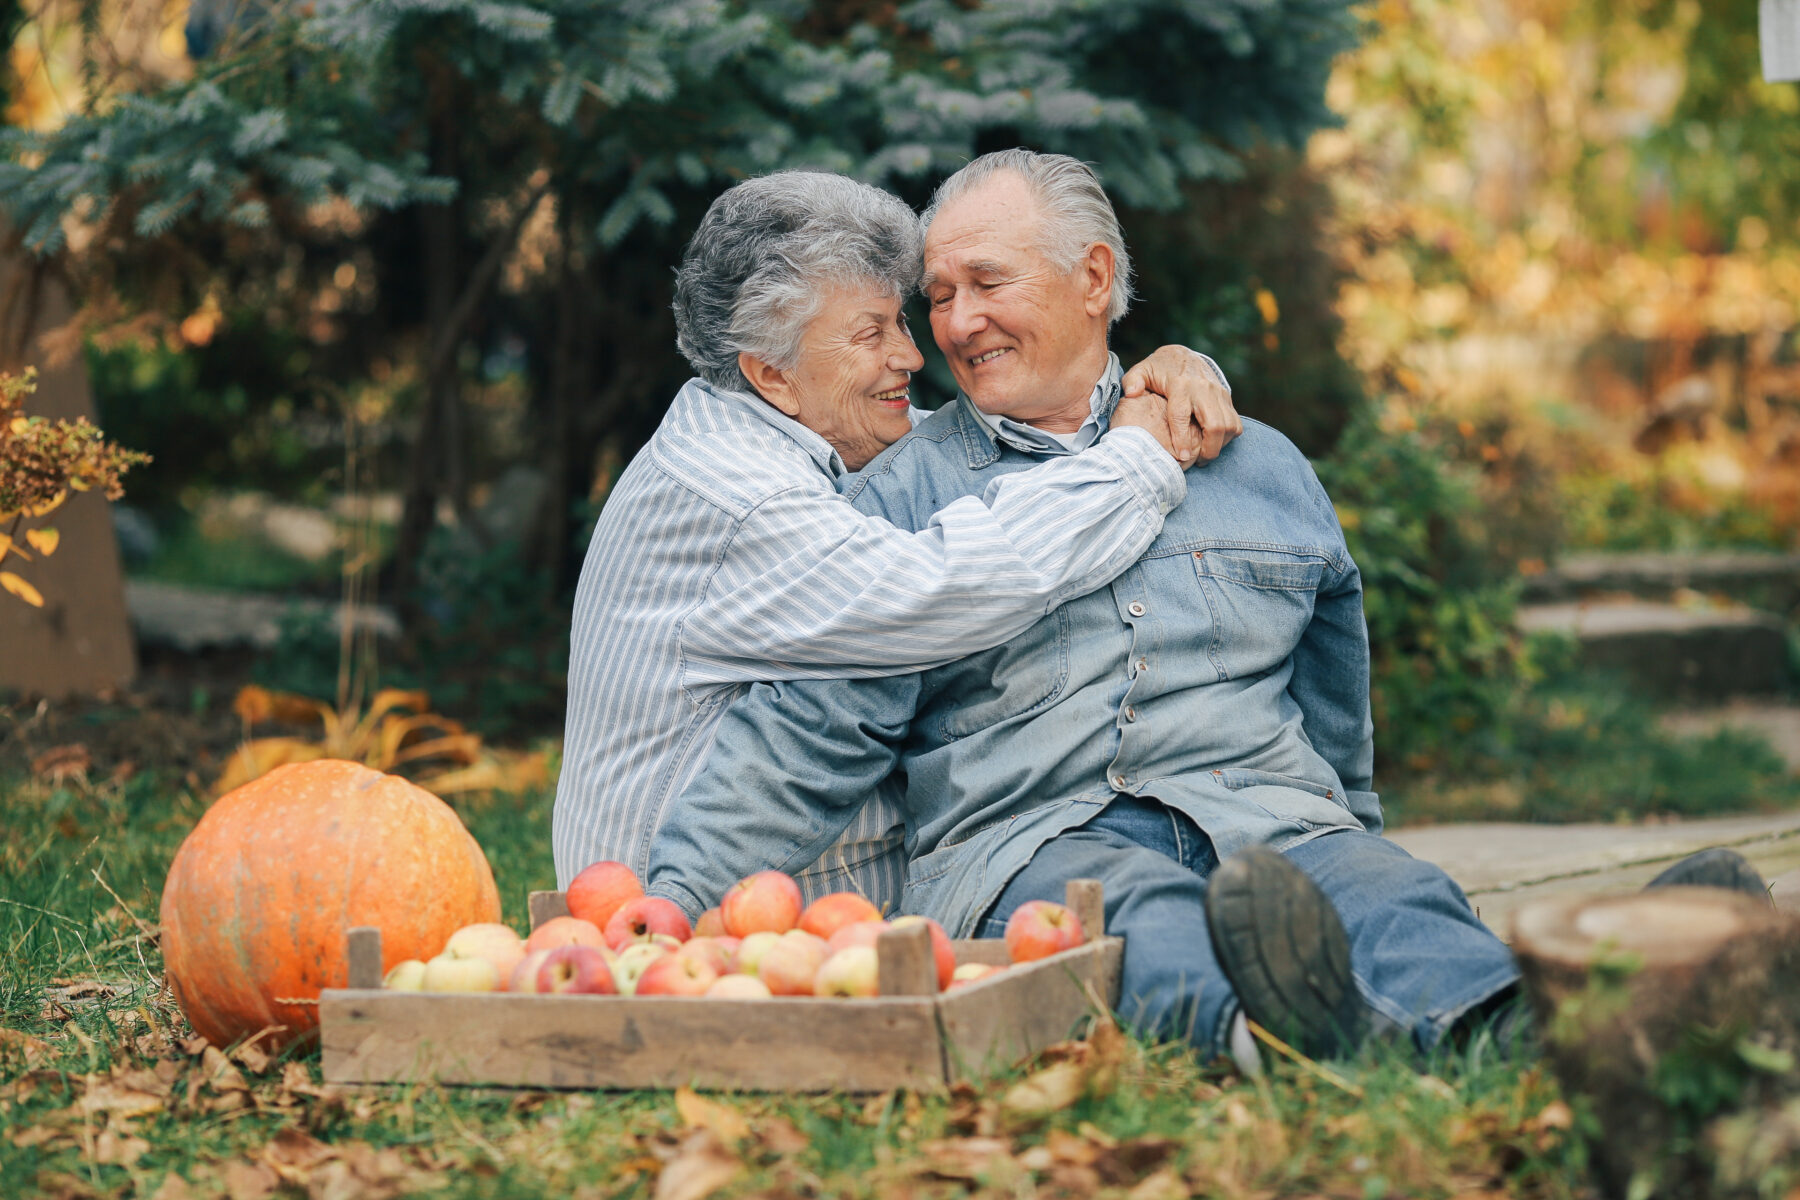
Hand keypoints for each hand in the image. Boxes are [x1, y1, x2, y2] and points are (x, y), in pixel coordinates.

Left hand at [1120, 346, 1242, 466]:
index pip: (1182, 416)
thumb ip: (1133, 381)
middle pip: (1215, 424)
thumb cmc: (1158, 369)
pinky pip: (1236, 422)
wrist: (1182, 355)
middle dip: (1210, 448)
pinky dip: (1228, 436)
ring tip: (1205, 455)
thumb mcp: (1141, 371)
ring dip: (1220, 445)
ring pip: (1230, 425)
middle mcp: (1202, 388)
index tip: (1182, 457)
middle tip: (1199, 461)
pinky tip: (1214, 442)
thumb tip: (1131, 394)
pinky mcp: (1227, 396)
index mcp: (1179, 385)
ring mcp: (1218, 392)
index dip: (1182, 439)